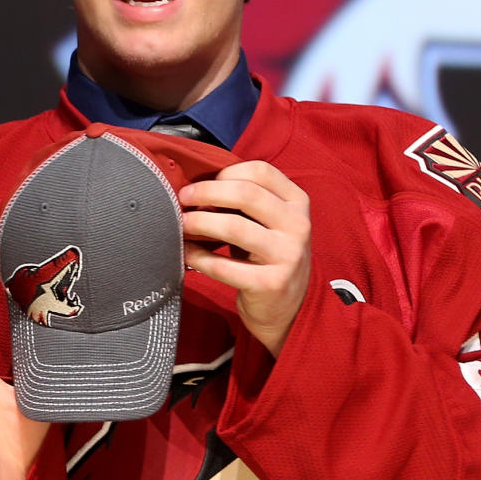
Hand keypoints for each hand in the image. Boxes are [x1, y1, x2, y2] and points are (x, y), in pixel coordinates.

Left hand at [179, 161, 310, 357]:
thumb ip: (246, 202)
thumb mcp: (270, 223)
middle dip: (207, 192)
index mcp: (297, 203)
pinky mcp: (270, 284)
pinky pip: (224, 266)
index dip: (226, 172)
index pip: (261, 171)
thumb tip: (198, 185)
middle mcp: (297, 226)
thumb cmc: (269, 256)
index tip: (203, 181)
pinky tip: (187, 252)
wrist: (288, 308)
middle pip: (246, 194)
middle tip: (183, 197)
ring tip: (183, 223)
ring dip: (200, 222)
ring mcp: (287, 255)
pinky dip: (199, 257)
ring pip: (234, 227)